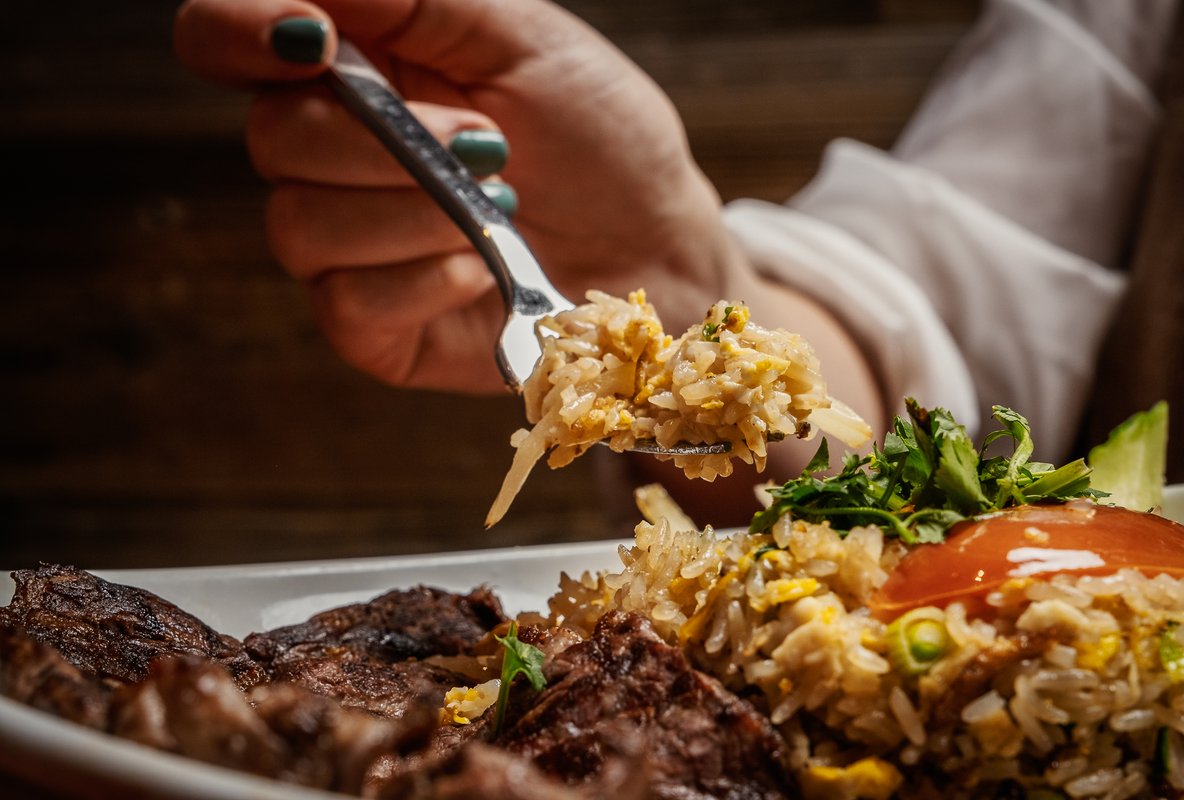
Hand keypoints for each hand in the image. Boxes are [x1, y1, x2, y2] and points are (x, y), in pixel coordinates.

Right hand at [174, 0, 742, 392]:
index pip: (227, 42)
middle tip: (491, 143)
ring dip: (416, 212)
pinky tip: (483, 270)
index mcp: (356, 73)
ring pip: (302, 225)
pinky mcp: (373, 327)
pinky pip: (349, 302)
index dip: (240, 33)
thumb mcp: (523, 37)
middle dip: (387, 141)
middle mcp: (332, 159)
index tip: (312, 40)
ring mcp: (347, 248)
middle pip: (272, 140)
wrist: (657, 245)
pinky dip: (427, 280)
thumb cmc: (598, 136)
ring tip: (501, 205)